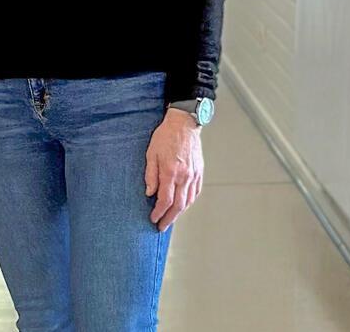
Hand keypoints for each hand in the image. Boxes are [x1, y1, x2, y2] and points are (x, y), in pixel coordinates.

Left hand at [145, 108, 203, 231]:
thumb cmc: (166, 136)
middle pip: (178, 205)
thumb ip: (150, 175)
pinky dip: (189, 202)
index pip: (165, 200)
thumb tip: (149, 193)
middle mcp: (184, 176)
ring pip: (188, 201)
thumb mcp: (151, 153)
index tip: (153, 218)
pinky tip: (183, 205)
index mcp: (171, 172)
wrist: (183, 124)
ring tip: (171, 218)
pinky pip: (195, 192)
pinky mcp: (199, 172)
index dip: (159, 212)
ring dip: (179, 213)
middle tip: (162, 226)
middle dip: (169, 219)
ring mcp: (193, 175)